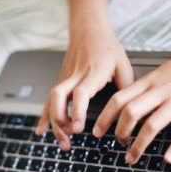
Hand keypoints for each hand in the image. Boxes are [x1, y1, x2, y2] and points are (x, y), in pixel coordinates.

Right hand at [35, 23, 132, 149]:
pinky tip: (41, 131)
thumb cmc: (107, 47)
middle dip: (61, 120)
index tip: (79, 128)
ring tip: (64, 142)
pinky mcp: (60, 81)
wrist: (88, 29)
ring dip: (55, 123)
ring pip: (52, 101)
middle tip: (72, 136)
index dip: (78, 112)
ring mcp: (65, 79)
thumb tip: (129, 113)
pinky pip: (48, 101)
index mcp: (93, 72)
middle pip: (59, 97)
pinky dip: (44, 117)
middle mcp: (75, 76)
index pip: (80, 93)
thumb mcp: (123, 65)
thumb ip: (125, 89)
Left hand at [92, 38, 170, 163]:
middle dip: (119, 132)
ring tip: (132, 157)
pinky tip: (168, 159)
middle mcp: (160, 90)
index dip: (104, 117)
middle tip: (117, 144)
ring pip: (151, 125)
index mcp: (150, 81)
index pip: (118, 99)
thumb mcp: (162, 72)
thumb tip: (130, 105)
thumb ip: (146, 88)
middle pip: (130, 112)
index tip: (97, 131)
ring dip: (138, 145)